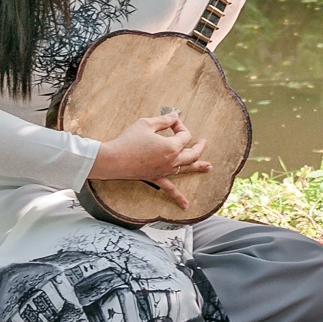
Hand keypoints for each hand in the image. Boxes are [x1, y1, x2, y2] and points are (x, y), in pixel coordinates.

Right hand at [91, 112, 211, 210]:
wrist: (113, 159)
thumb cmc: (129, 140)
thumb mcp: (146, 123)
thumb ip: (164, 120)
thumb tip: (175, 116)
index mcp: (172, 146)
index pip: (184, 135)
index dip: (180, 126)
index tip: (170, 121)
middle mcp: (172, 160)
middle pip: (192, 153)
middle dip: (198, 145)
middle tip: (203, 141)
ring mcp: (165, 171)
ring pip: (186, 169)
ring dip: (198, 167)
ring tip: (209, 167)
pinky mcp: (156, 178)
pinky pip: (169, 189)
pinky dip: (178, 197)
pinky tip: (186, 206)